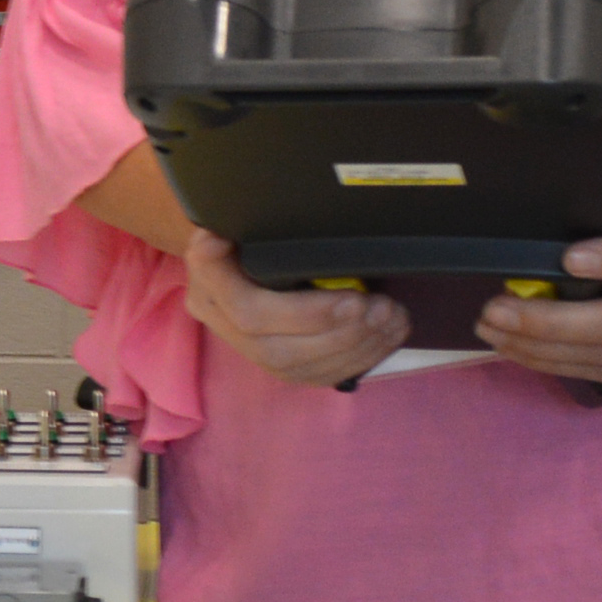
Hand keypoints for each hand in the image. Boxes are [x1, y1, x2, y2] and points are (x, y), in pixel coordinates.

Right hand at [183, 224, 411, 386]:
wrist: (239, 260)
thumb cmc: (241, 236)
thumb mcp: (230, 226)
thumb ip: (227, 233)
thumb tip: (214, 241)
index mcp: (208, 297)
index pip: (248, 314)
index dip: (304, 313)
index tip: (352, 297)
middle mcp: (229, 335)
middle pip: (283, 350)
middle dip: (341, 333)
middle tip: (384, 308)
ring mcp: (258, 357)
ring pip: (307, 368)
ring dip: (359, 347)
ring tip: (393, 318)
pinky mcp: (288, 368)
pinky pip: (324, 375)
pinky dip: (361, 358)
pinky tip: (387, 337)